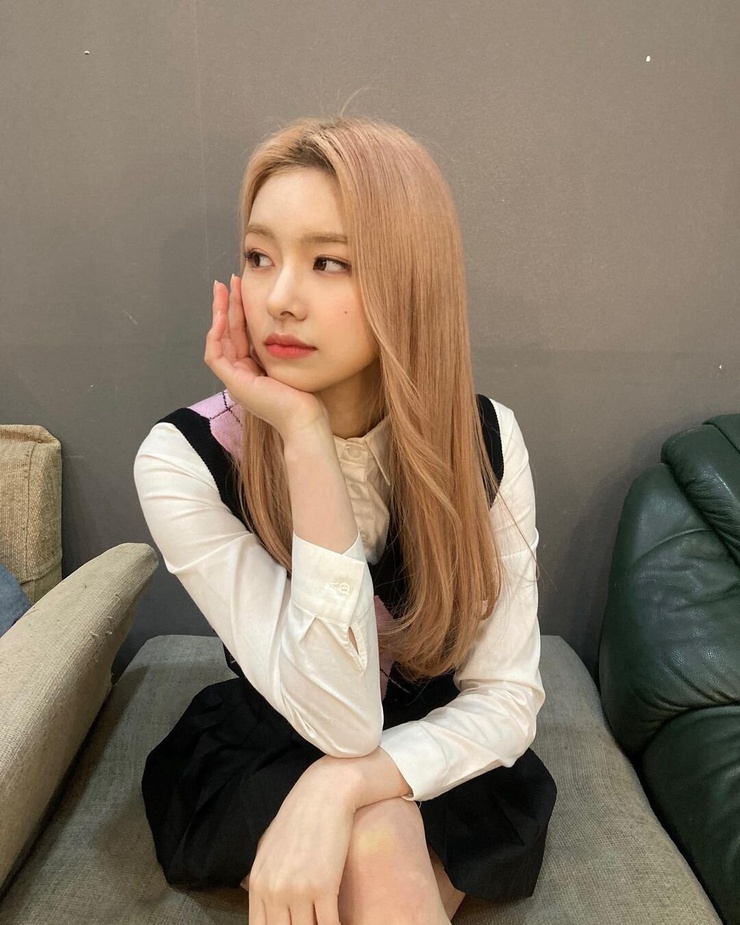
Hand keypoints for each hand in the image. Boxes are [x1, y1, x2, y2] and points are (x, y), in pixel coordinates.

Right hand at [205, 275, 328, 440]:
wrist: (306, 419)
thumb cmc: (307, 396)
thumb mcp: (291, 362)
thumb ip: (283, 345)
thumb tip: (288, 322)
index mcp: (253, 370)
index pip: (240, 334)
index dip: (239, 310)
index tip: (243, 288)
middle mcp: (241, 375)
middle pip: (227, 334)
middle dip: (226, 306)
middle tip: (228, 281)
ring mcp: (235, 380)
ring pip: (218, 341)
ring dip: (219, 314)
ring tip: (222, 290)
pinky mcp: (234, 384)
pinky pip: (215, 356)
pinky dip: (216, 335)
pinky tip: (222, 316)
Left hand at [246, 761, 355, 924]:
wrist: (325, 793)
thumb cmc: (301, 818)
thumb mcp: (270, 848)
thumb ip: (265, 880)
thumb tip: (266, 902)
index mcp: (258, 883)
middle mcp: (274, 890)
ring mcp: (297, 890)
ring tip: (325, 923)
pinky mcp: (323, 886)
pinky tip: (344, 924)